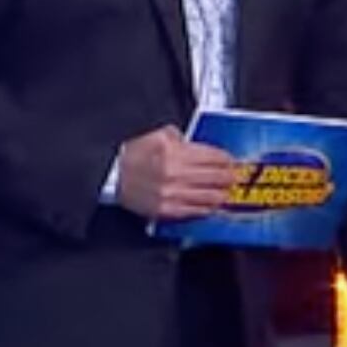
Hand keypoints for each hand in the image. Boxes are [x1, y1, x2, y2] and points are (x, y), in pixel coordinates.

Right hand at [114, 126, 239, 218]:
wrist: (111, 176)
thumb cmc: (132, 155)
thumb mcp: (157, 135)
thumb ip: (180, 137)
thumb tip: (197, 145)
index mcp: (174, 152)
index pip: (214, 157)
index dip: (227, 160)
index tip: (231, 161)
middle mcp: (176, 174)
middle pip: (216, 177)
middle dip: (230, 177)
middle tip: (234, 176)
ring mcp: (172, 194)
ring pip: (210, 196)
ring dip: (223, 194)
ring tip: (227, 191)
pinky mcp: (167, 210)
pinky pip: (195, 211)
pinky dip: (207, 208)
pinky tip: (212, 205)